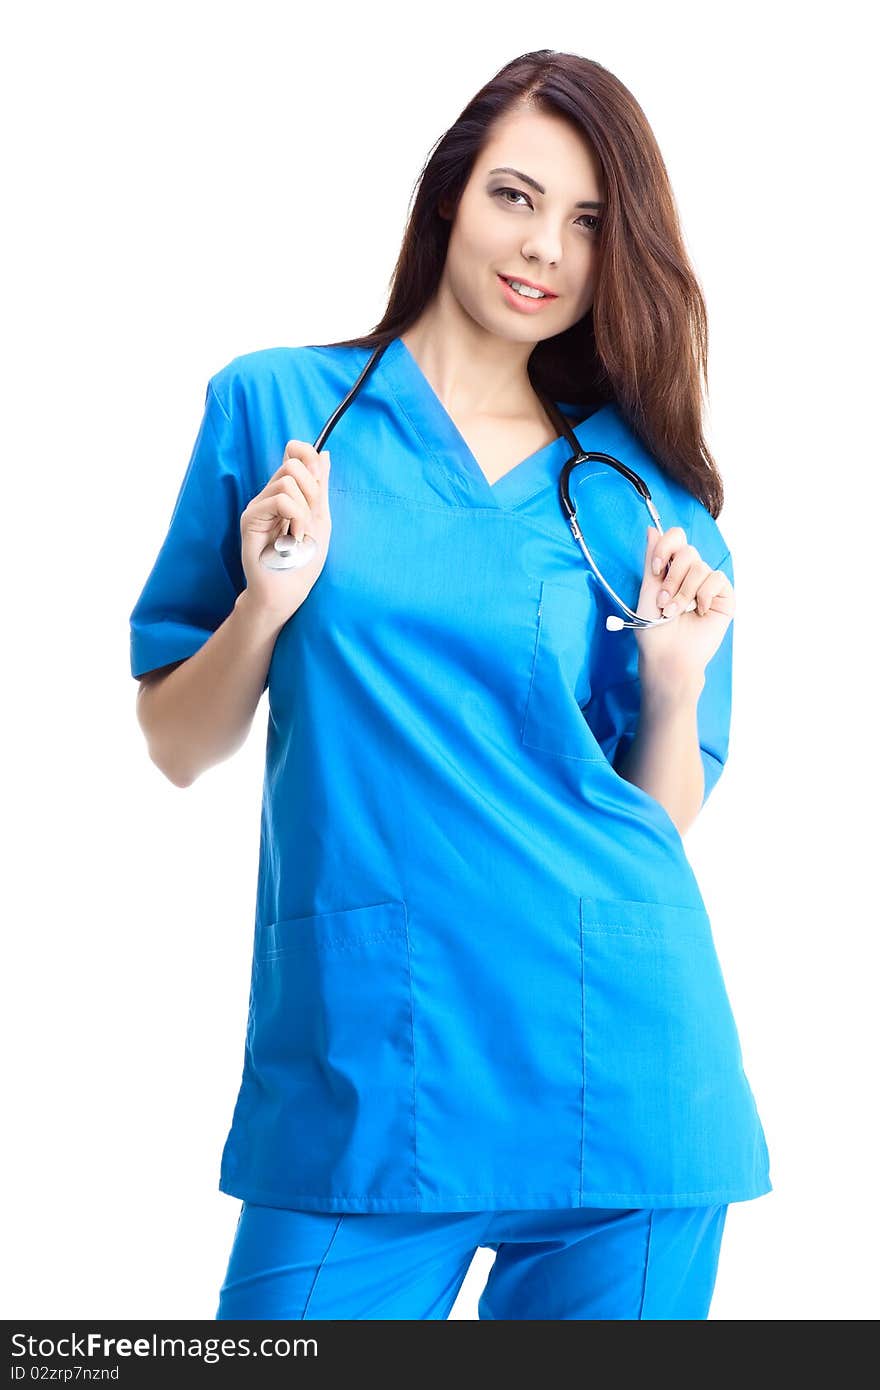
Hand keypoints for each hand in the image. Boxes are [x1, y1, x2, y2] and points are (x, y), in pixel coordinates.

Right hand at [239, 441, 332, 625]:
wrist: (287, 592)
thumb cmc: (303, 562)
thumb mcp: (320, 519)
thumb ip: (320, 488)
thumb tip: (324, 454)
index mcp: (287, 494)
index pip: (294, 453)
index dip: (308, 455)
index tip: (319, 482)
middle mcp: (270, 496)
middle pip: (293, 464)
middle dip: (312, 490)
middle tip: (309, 519)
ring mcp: (259, 506)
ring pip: (287, 480)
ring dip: (304, 510)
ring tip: (299, 534)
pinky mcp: (250, 518)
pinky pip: (280, 500)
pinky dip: (295, 518)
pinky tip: (292, 538)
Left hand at [633, 526, 734, 690]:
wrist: (667, 655)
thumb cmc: (653, 629)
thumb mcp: (647, 590)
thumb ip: (651, 559)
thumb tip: (652, 529)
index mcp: (672, 569)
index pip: (676, 538)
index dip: (665, 547)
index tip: (656, 569)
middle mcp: (691, 574)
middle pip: (687, 552)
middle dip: (672, 578)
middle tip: (663, 602)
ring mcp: (708, 585)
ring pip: (700, 568)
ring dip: (684, 593)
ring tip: (675, 613)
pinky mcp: (723, 597)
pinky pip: (716, 579)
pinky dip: (703, 595)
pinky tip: (698, 611)